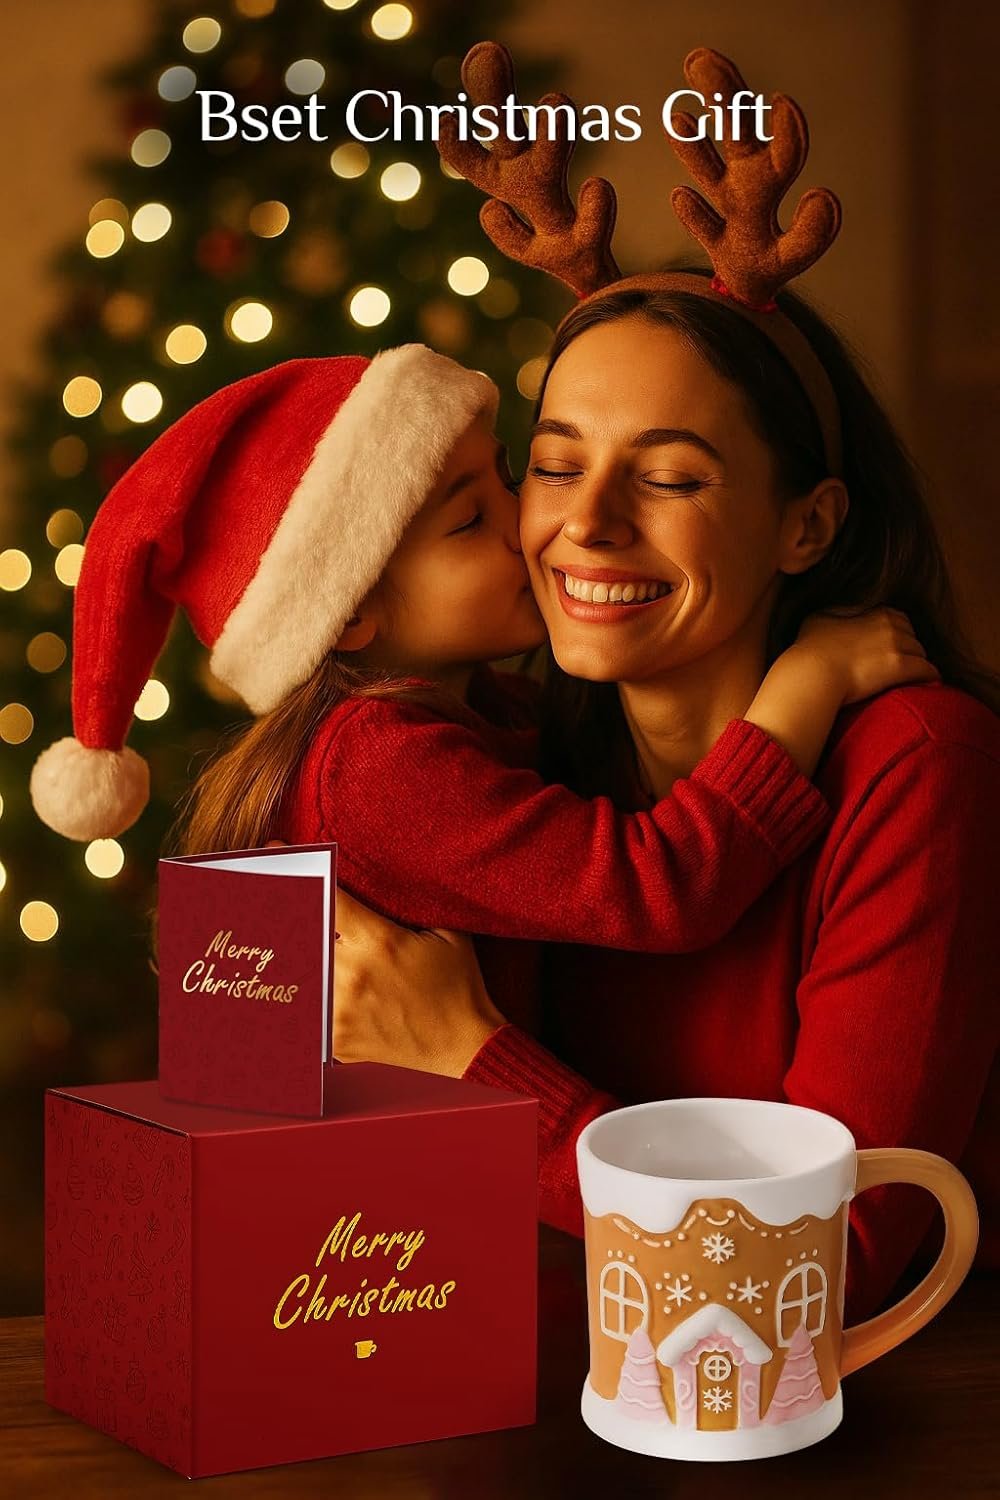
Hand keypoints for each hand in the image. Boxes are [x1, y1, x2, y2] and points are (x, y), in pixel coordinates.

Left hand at [263, 842, 507, 1076]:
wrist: (466, 1049)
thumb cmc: (459, 986)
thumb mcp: (446, 932)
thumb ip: (411, 904)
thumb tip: (380, 878)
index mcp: (379, 942)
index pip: (326, 896)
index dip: (298, 870)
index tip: (276, 853)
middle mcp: (352, 975)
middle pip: (298, 931)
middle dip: (280, 909)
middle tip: (260, 891)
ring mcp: (340, 1011)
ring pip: (296, 970)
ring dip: (288, 952)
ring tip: (263, 940)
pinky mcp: (336, 1039)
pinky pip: (304, 1009)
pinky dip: (297, 994)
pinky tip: (277, 986)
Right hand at [792, 607, 939, 705]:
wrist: (813, 672)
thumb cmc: (811, 647)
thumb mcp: (821, 617)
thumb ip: (838, 611)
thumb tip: (841, 612)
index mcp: (876, 612)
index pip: (899, 620)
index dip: (896, 634)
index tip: (889, 647)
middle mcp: (891, 625)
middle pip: (913, 636)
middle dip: (910, 649)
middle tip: (900, 664)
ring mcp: (898, 645)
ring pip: (921, 653)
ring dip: (918, 663)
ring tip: (913, 677)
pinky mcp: (901, 668)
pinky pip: (928, 670)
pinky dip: (929, 677)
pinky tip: (929, 684)